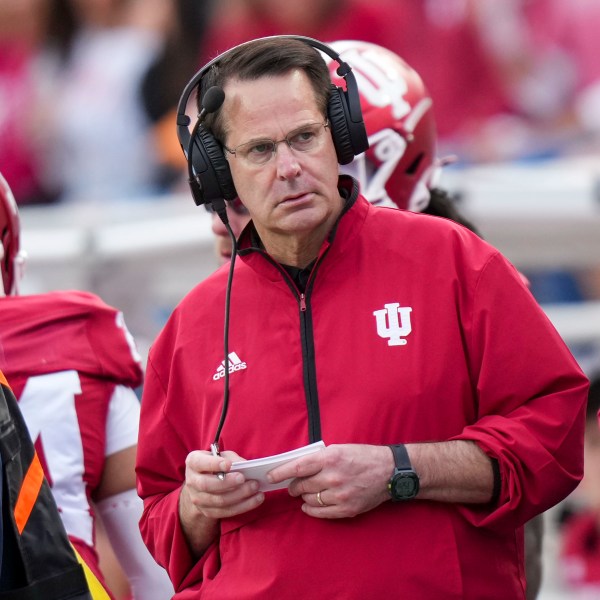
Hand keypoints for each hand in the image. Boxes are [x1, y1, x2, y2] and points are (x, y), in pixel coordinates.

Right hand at [181, 449, 264, 519]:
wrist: (203, 483)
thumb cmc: (216, 464)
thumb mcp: (222, 456)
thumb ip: (232, 459)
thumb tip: (246, 466)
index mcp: (193, 462)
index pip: (200, 463)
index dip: (213, 464)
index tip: (228, 464)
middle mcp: (192, 481)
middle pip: (207, 485)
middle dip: (227, 482)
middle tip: (243, 478)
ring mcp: (198, 499)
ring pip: (218, 500)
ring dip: (239, 495)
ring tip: (255, 488)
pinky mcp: (207, 512)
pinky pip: (226, 512)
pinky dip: (243, 506)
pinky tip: (256, 499)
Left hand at [267, 444, 392, 518]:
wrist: (389, 471)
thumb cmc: (362, 457)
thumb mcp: (339, 449)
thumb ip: (318, 458)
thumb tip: (297, 467)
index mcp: (330, 458)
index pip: (298, 467)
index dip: (281, 473)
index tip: (270, 476)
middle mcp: (333, 477)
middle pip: (301, 486)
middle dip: (294, 486)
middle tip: (294, 485)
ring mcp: (340, 495)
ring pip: (309, 500)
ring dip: (303, 497)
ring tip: (305, 493)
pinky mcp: (346, 509)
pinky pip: (320, 512)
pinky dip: (311, 509)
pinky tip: (309, 505)